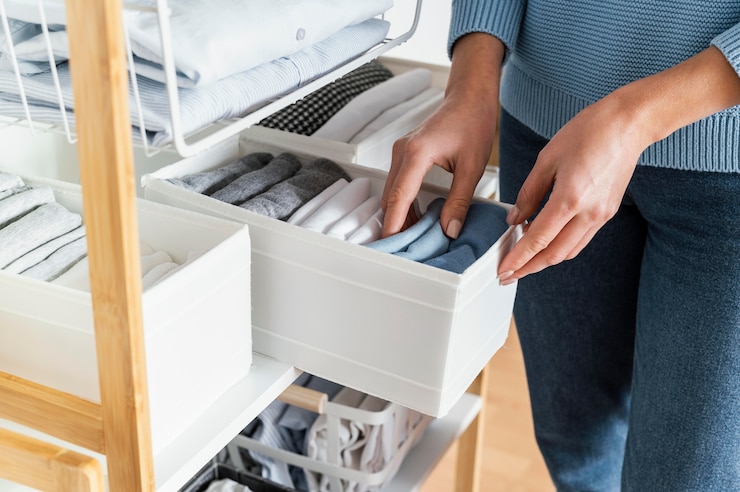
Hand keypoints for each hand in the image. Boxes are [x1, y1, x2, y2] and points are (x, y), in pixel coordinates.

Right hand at [381, 94, 497, 237]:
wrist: (469, 99)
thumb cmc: (472, 124)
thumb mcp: (472, 167)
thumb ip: (459, 201)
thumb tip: (449, 229)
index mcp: (416, 153)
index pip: (399, 197)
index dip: (394, 224)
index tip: (393, 245)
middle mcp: (402, 151)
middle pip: (390, 197)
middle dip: (395, 224)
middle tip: (406, 248)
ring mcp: (400, 151)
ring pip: (392, 192)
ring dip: (399, 214)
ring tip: (413, 236)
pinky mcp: (404, 154)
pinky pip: (397, 184)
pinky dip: (403, 202)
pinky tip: (417, 216)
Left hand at [497, 96, 643, 284]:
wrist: (628, 124)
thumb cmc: (589, 132)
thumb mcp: (547, 159)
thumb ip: (529, 193)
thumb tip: (515, 218)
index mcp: (570, 199)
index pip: (538, 240)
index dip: (518, 259)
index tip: (503, 270)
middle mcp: (589, 213)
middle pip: (554, 254)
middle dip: (529, 268)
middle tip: (508, 274)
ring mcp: (601, 215)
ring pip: (569, 251)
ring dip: (545, 260)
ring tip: (523, 261)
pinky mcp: (607, 213)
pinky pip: (580, 240)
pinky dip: (560, 246)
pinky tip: (545, 242)